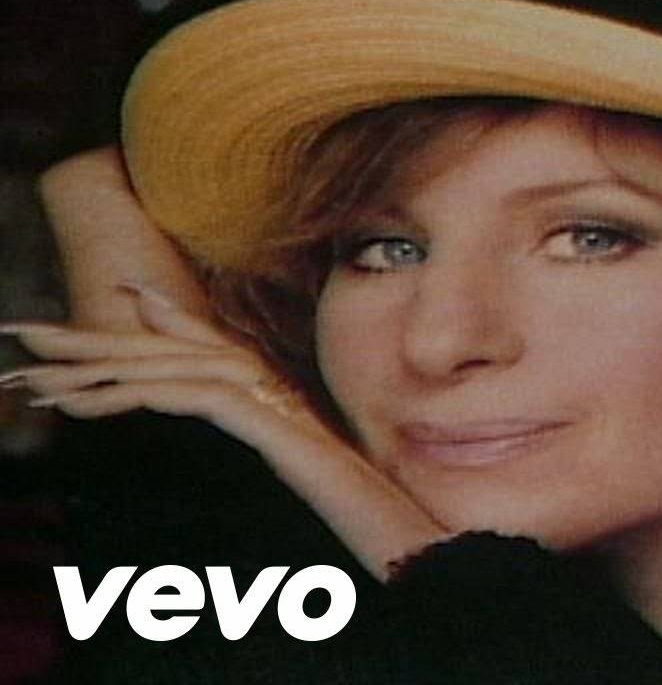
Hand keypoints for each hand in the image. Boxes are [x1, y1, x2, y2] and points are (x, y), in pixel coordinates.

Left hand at [1, 283, 446, 579]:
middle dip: (99, 339)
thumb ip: (291, 455)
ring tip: (33, 376)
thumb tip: (267, 442)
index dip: (165, 324)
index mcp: (293, 409)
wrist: (427, 549)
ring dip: (99, 367)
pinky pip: (199, 399)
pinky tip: (88, 403)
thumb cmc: (384, 529)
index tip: (117, 307)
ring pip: (181, 369)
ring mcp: (285, 412)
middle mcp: (287, 399)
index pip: (218, 352)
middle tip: (24, 334)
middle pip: (185, 351)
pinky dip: (137, 395)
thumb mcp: (322, 489)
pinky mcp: (279, 432)